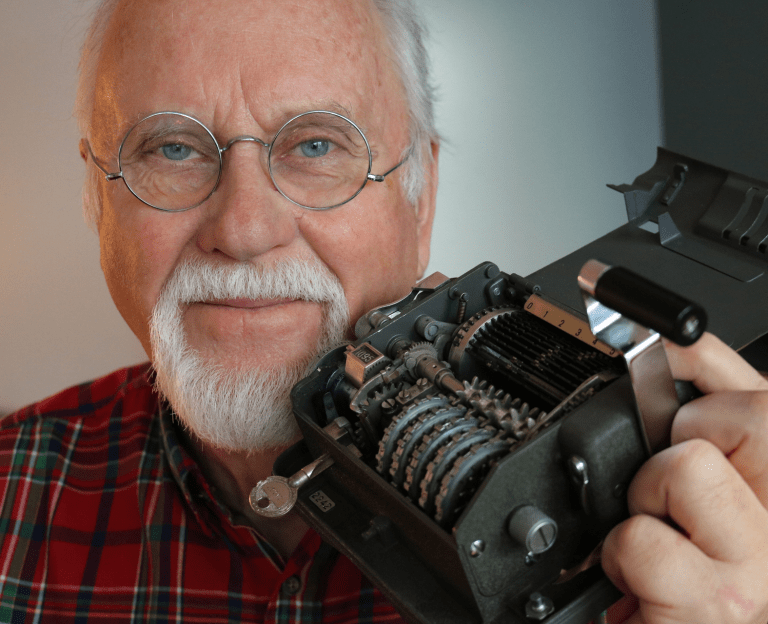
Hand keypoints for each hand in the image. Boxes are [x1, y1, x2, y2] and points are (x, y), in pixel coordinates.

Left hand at [601, 333, 767, 623]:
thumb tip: (675, 351)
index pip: (756, 394)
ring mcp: (761, 565)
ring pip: (684, 467)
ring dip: (647, 500)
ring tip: (661, 538)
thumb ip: (711, 420)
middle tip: (670, 496)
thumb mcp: (717, 489)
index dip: (698, 377)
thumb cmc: (701, 575)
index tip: (668, 379)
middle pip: (739, 417)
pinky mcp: (716, 604)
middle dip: (677, 443)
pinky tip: (645, 581)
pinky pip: (640, 537)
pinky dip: (623, 556)